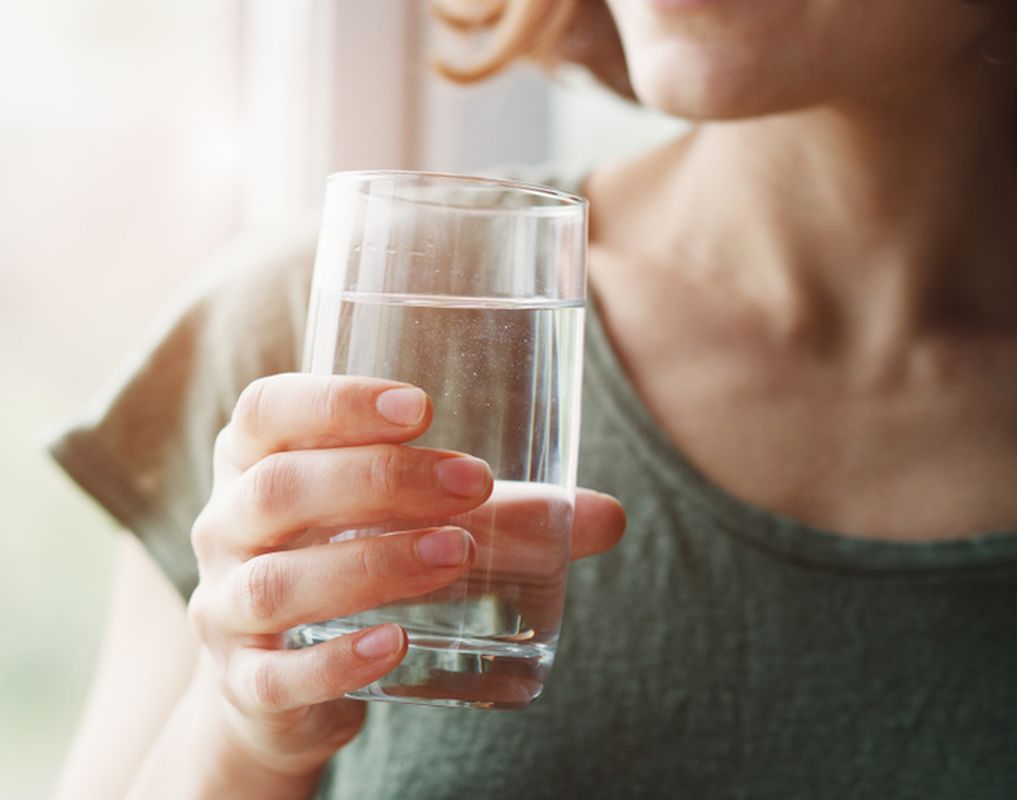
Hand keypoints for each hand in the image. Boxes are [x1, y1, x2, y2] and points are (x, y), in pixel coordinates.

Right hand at [185, 373, 625, 782]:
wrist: (283, 683)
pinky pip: (277, 675)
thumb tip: (608, 517)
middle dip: (378, 481)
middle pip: (277, 489)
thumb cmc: (354, 563)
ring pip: (277, 582)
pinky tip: (397, 645)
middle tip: (471, 482)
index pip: (268, 410)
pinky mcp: (247, 684)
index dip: (334, 401)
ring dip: (370, 564)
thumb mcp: (414, 524)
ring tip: (455, 554)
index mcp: (256, 463)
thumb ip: (504, 516)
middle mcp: (226, 528)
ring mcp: (227, 610)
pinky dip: (337, 661)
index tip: (422, 406)